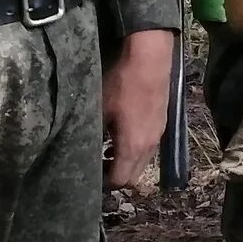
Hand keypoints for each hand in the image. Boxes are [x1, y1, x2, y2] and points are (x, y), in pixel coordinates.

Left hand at [100, 30, 177, 191]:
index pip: (120, 181)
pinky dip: (135, 149)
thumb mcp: (98, 110)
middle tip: (97, 165)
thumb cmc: (120, 84)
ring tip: (107, 149)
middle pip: (134, 177)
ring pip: (143, 162)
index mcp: (133, 147)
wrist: (150, 57)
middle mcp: (149, 146)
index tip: (88, 175)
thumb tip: (80, 150)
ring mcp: (158, 134)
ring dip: (126, 162)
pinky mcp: (162, 122)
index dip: (104, 184)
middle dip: (116, 176)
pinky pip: (148, 147)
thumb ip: (91, 135)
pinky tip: (122, 132)